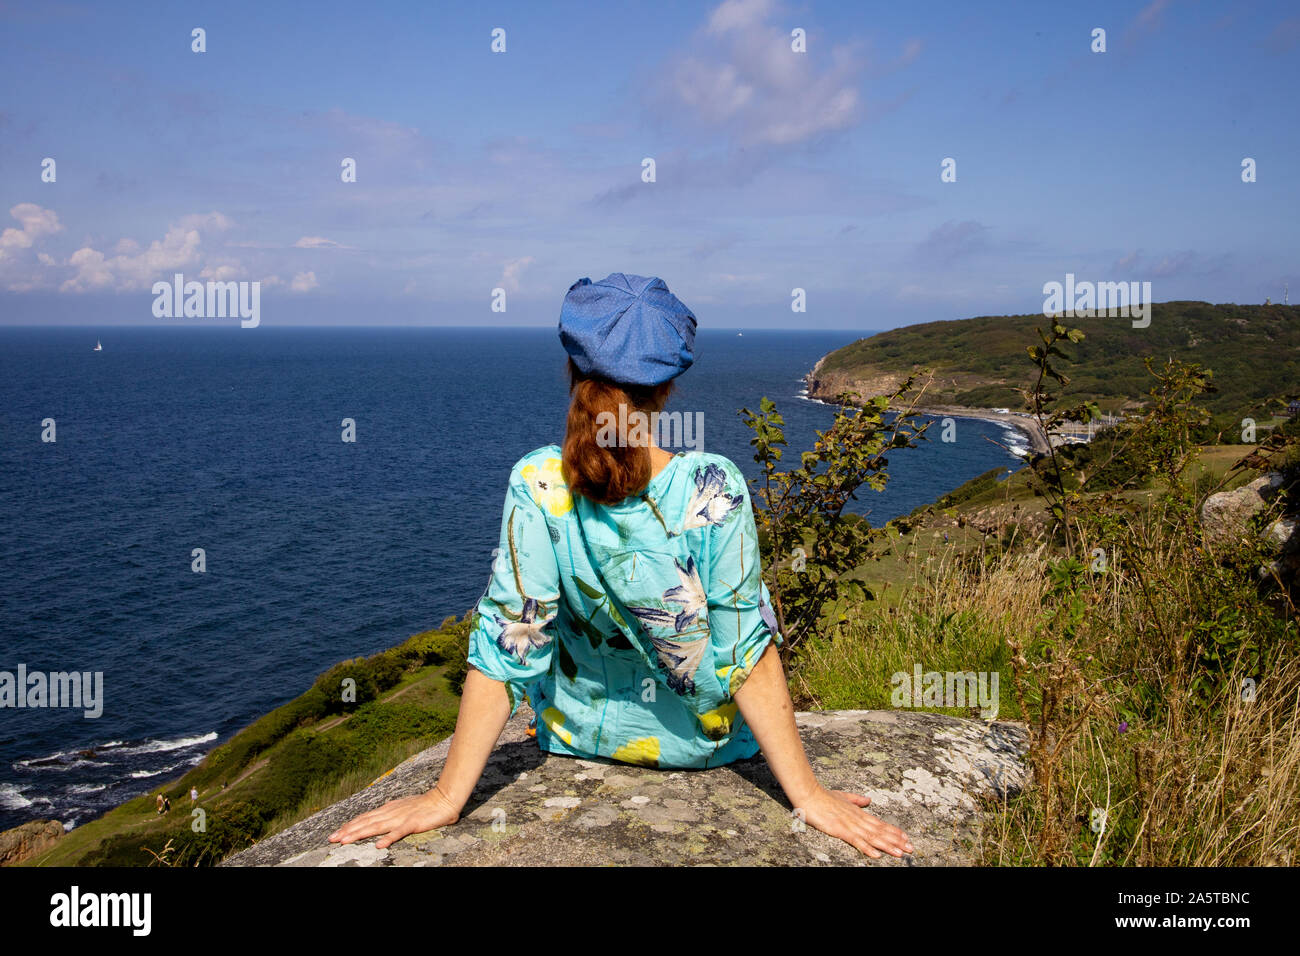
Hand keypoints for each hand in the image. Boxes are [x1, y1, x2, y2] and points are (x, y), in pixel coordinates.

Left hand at [327, 785, 459, 849]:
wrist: (443, 799)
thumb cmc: (424, 805)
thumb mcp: (402, 807)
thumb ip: (389, 811)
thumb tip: (377, 814)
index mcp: (388, 809)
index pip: (365, 818)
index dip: (350, 825)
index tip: (336, 833)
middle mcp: (391, 813)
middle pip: (365, 822)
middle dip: (347, 830)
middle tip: (332, 838)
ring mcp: (401, 818)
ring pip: (376, 827)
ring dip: (359, 833)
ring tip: (345, 841)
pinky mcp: (413, 824)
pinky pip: (398, 832)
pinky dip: (388, 838)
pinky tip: (379, 846)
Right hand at [798, 786, 913, 859]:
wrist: (809, 794)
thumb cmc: (823, 796)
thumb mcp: (843, 796)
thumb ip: (857, 799)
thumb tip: (868, 800)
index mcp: (859, 813)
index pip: (880, 823)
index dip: (894, 831)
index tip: (906, 838)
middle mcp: (858, 819)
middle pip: (880, 831)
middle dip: (896, 841)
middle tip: (911, 849)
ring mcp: (850, 824)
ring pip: (872, 837)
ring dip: (887, 845)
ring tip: (900, 853)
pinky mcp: (840, 830)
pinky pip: (856, 841)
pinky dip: (867, 848)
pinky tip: (876, 854)